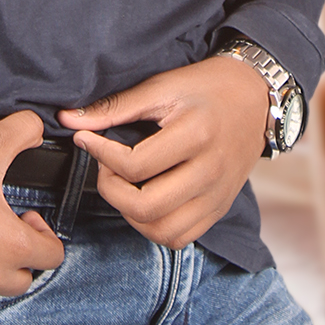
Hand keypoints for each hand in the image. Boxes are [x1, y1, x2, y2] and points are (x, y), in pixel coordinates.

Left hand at [58, 57, 269, 248]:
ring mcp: (218, 195)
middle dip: (111, 190)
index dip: (100, 154)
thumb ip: (115, 107)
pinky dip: (154, 228)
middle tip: (106, 167)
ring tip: (124, 186)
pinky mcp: (219, 208)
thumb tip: (69, 121)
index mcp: (196, 134)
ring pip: (163, 230)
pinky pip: (181, 237)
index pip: (136, 165)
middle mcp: (210, 170)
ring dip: (131, 215)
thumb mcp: (161, 87)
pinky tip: (145, 202)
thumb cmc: (206, 88)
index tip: (87, 139)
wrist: (255, 97)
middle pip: (147, 206)